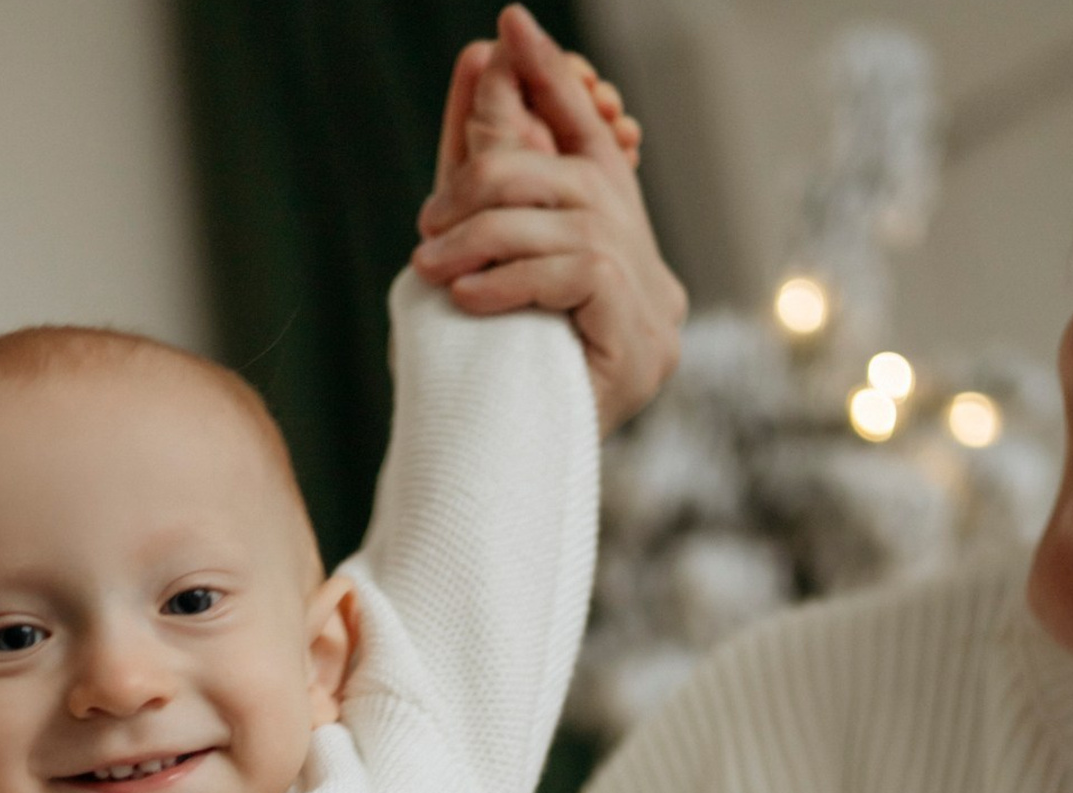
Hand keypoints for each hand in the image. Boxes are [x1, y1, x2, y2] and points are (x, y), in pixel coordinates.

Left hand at [414, 4, 686, 435]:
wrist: (531, 468)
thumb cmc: (504, 369)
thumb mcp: (493, 265)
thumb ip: (495, 181)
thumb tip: (482, 69)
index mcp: (611, 223)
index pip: (582, 131)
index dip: (548, 78)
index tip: (508, 25)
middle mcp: (638, 251)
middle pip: (561, 175)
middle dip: (484, 185)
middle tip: (427, 223)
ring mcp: (645, 295)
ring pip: (557, 226)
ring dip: (479, 243)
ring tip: (431, 269)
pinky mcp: (633, 334)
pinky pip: (567, 278)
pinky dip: (508, 283)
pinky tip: (468, 300)